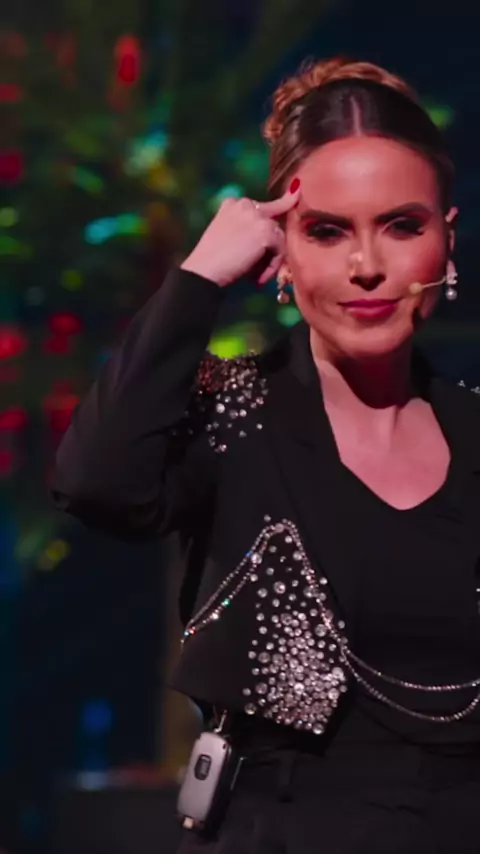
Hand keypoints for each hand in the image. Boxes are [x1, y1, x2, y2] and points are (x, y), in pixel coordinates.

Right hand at [180, 184, 300, 286]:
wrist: (204, 270)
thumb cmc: (211, 260)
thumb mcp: (227, 235)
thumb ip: (246, 228)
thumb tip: (273, 236)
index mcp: (233, 203)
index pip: (263, 206)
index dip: (282, 202)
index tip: (296, 191)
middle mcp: (246, 204)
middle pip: (272, 224)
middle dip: (269, 248)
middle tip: (257, 271)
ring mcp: (256, 216)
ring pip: (278, 238)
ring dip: (270, 260)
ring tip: (255, 276)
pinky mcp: (265, 232)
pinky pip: (280, 251)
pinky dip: (272, 267)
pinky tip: (257, 278)